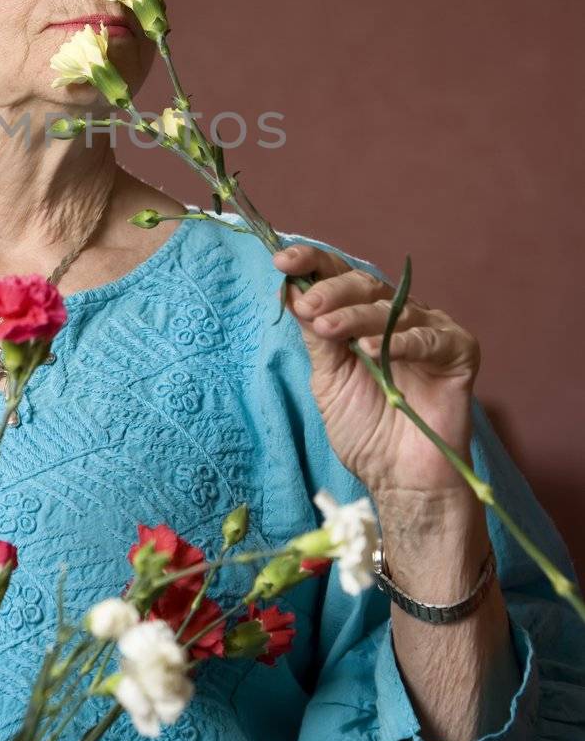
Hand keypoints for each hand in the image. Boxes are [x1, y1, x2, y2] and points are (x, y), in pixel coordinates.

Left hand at [272, 244, 481, 517]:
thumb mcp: (329, 379)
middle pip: (364, 285)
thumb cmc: (365, 431)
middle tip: (310, 306)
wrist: (400, 480)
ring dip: (357, 316)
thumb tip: (291, 290)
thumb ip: (317, 337)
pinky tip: (374, 351)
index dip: (312, 262)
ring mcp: (430, 330)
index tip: (281, 260)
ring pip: (392, 308)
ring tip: (330, 328)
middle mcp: (397, 316)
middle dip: (332, 290)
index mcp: (363, 317)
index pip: (339, 276)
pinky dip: (400, 341)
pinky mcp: (459, 351)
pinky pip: (429, 338)